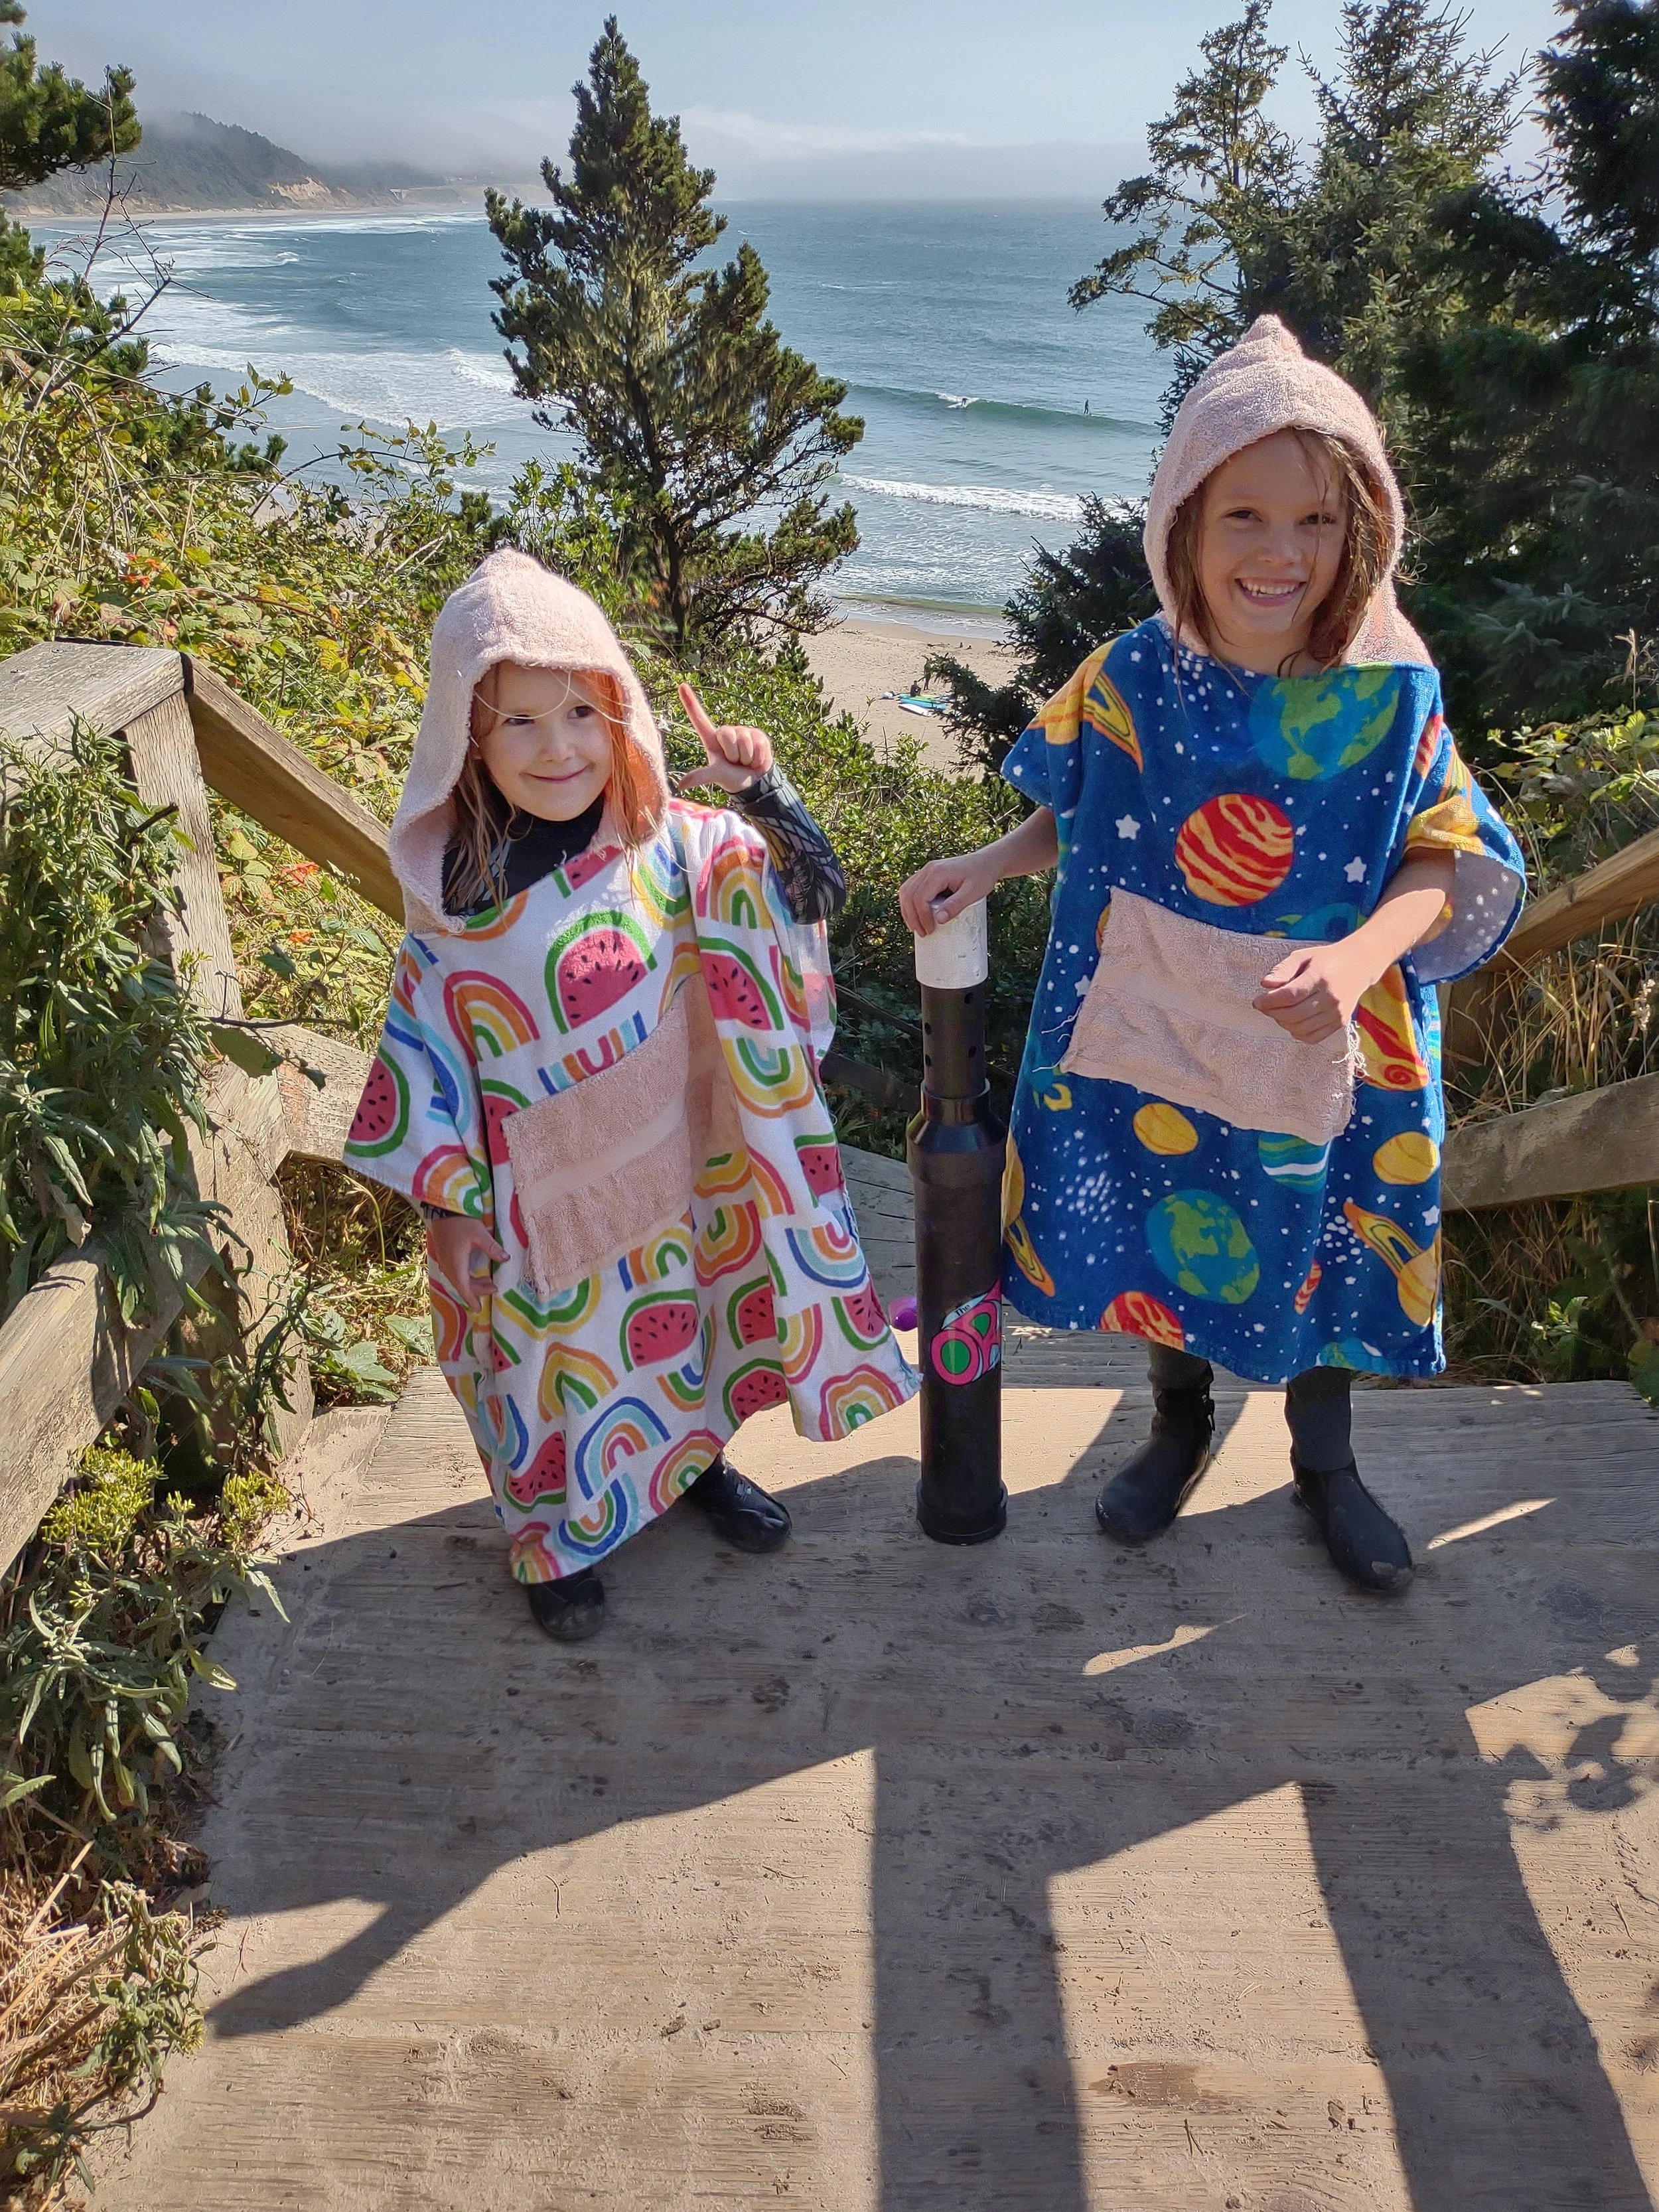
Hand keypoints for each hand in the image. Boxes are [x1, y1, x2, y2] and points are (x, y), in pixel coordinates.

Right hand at [427, 1212, 507, 1311]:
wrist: (441, 1210)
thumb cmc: (460, 1222)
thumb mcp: (479, 1234)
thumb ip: (492, 1248)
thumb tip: (506, 1259)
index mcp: (456, 1264)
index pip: (464, 1288)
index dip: (472, 1299)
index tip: (478, 1309)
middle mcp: (448, 1266)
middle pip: (462, 1285)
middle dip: (477, 1290)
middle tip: (494, 1288)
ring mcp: (444, 1261)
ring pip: (458, 1278)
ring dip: (472, 1282)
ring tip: (488, 1281)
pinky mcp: (444, 1255)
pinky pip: (454, 1272)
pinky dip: (465, 1277)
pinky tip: (472, 1272)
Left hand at [678, 683, 771, 792]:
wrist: (756, 782)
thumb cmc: (732, 778)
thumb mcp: (716, 775)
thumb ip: (701, 777)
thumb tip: (681, 785)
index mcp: (712, 739)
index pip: (699, 718)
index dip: (690, 702)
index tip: (681, 685)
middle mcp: (727, 732)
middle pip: (729, 736)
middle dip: (735, 754)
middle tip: (737, 762)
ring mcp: (743, 732)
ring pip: (745, 740)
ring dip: (748, 757)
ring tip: (746, 762)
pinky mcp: (758, 734)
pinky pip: (759, 743)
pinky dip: (759, 757)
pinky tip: (757, 759)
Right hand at [898, 850, 999, 935]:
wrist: (986, 862)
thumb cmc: (982, 876)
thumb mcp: (973, 892)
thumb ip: (956, 905)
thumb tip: (939, 920)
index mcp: (938, 873)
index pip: (920, 898)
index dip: (922, 917)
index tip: (930, 930)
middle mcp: (928, 869)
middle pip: (909, 895)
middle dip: (913, 917)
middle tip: (922, 933)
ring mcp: (926, 870)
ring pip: (906, 891)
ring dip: (907, 911)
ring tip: (916, 927)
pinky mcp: (927, 874)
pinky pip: (911, 888)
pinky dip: (909, 903)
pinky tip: (915, 915)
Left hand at [1253, 941, 1373, 1042]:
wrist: (1359, 966)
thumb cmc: (1326, 960)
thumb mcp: (1302, 956)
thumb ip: (1282, 969)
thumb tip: (1265, 984)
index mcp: (1321, 977)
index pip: (1290, 995)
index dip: (1269, 1001)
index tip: (1257, 1001)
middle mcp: (1332, 998)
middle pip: (1293, 1015)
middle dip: (1273, 1012)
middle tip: (1264, 1006)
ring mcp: (1337, 1013)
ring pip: (1300, 1028)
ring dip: (1283, 1023)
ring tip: (1278, 1012)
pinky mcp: (1340, 1023)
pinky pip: (1312, 1037)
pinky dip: (1297, 1033)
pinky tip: (1292, 1022)